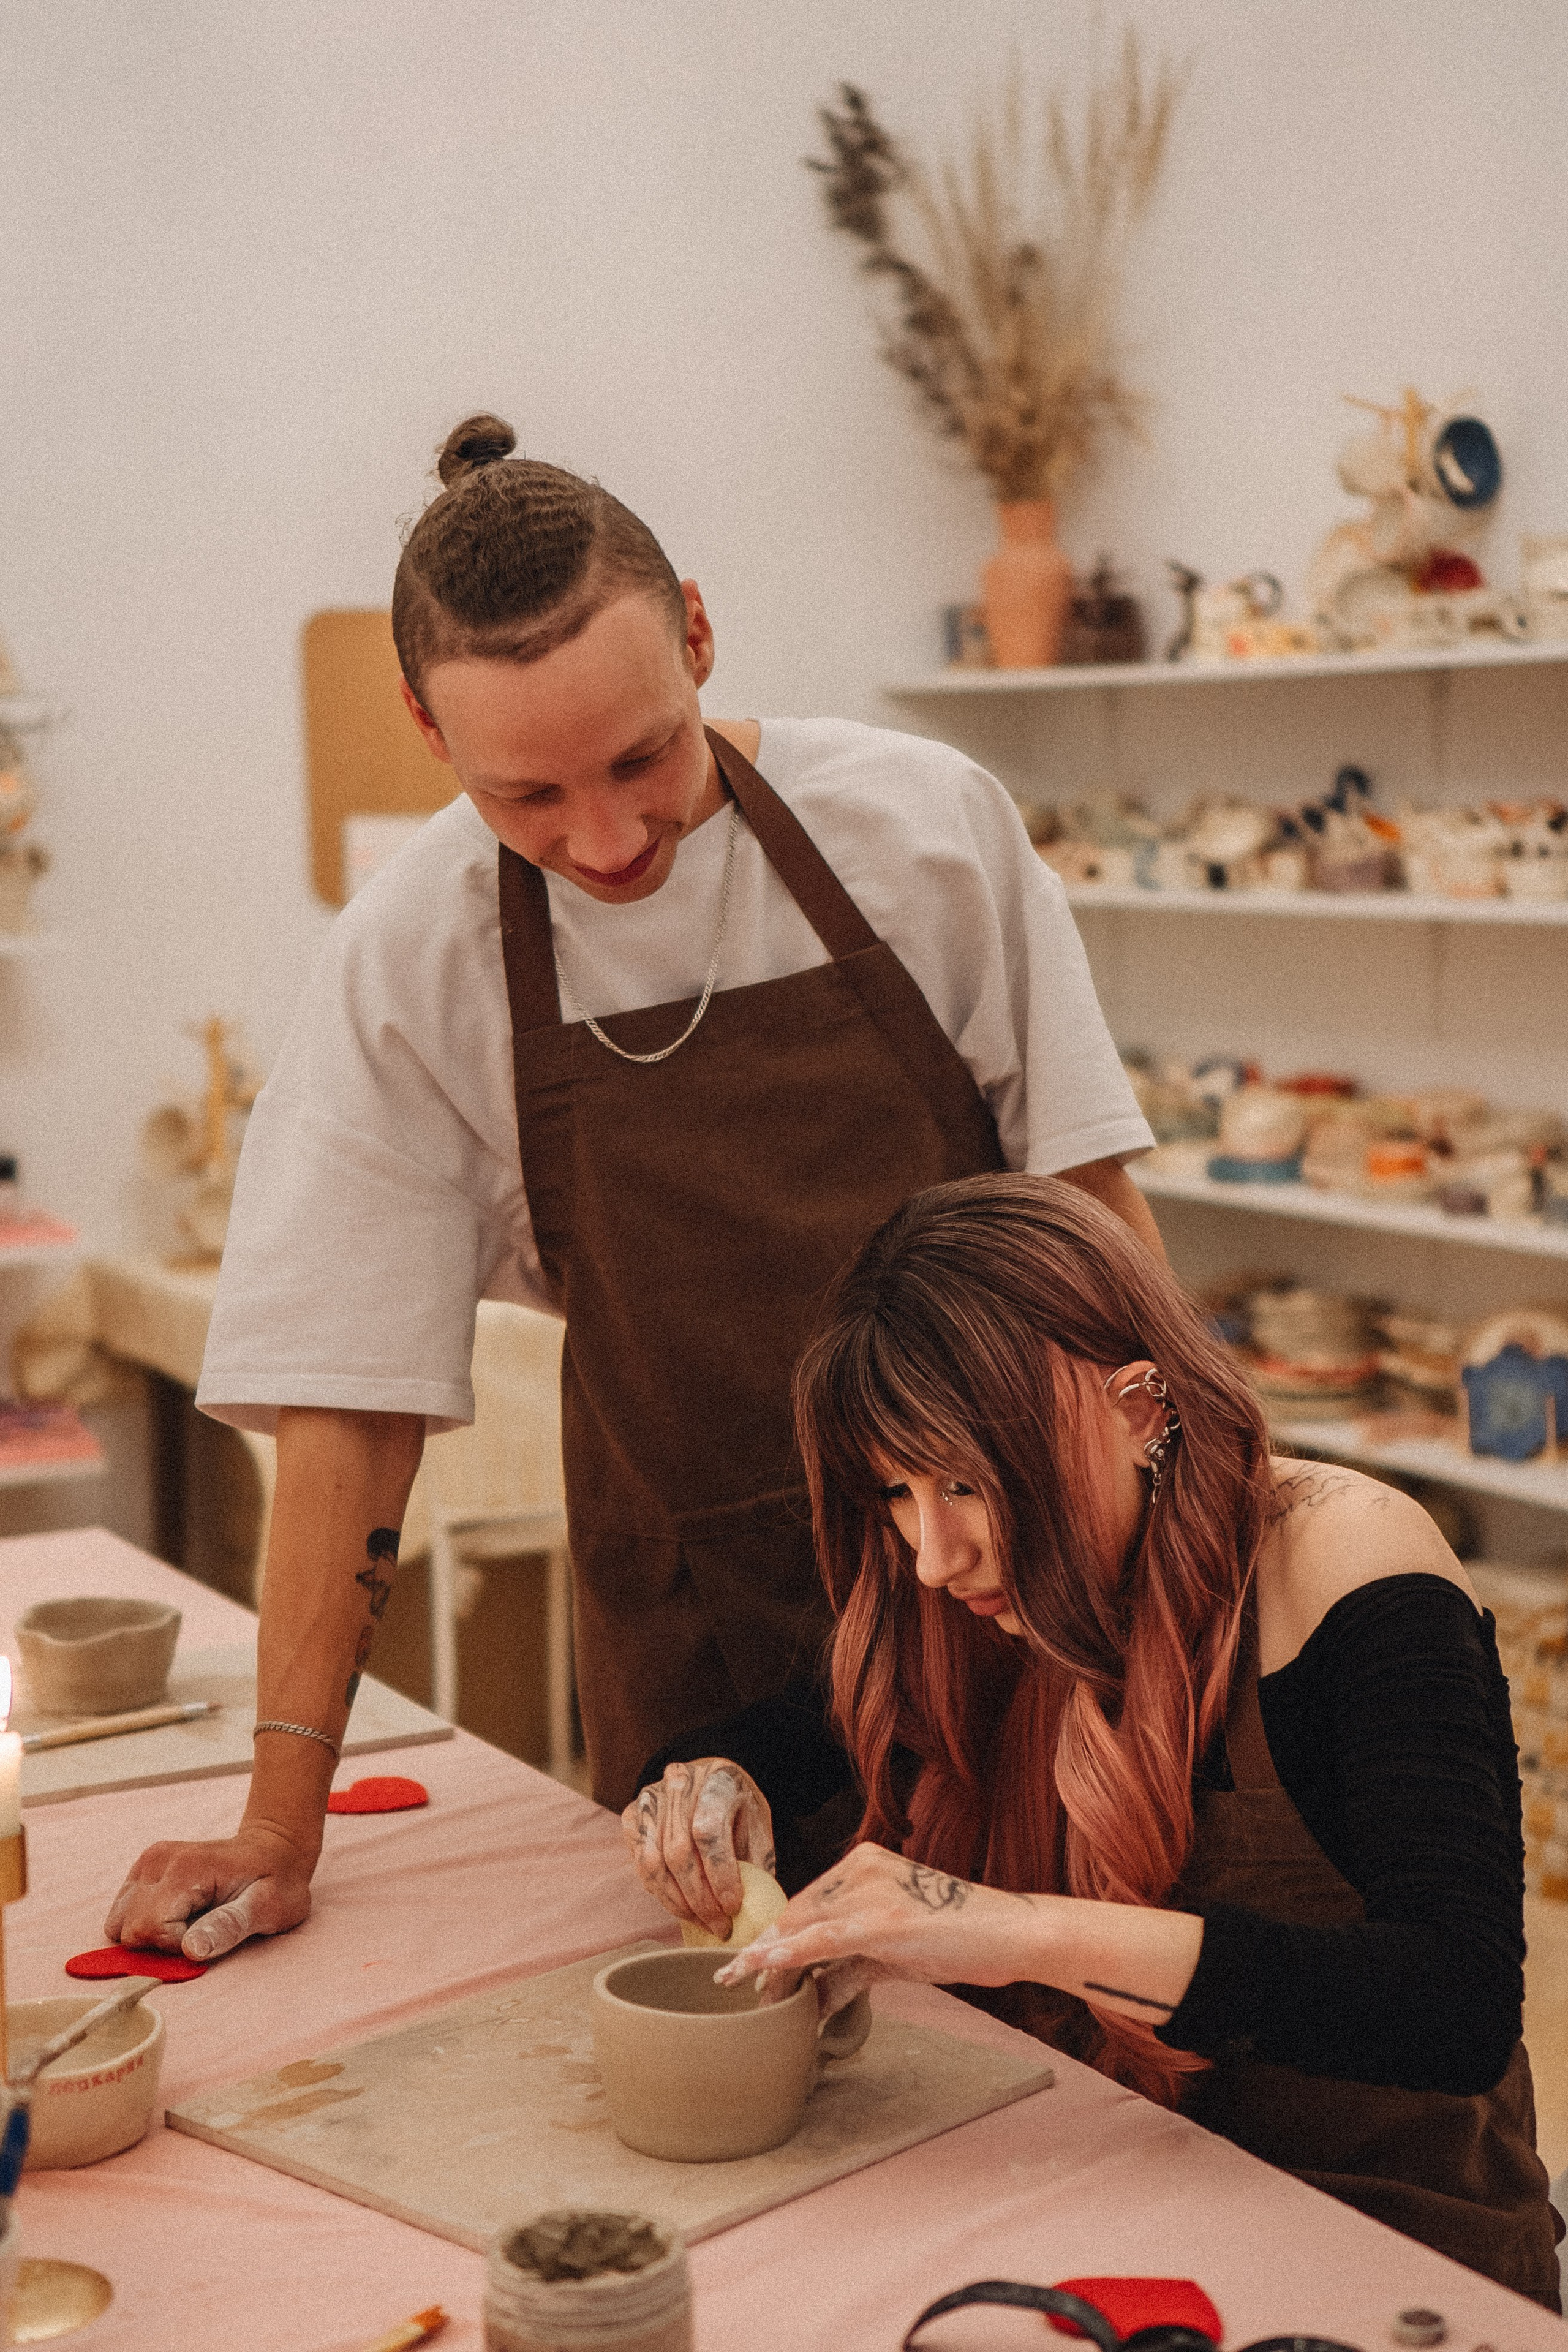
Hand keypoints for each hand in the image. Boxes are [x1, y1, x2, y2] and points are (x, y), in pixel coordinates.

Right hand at [104, 1826, 315, 1960]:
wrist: (273, 1850)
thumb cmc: (275, 1883)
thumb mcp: (268, 1907)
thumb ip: (229, 1926)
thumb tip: (191, 1949)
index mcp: (186, 1869)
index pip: (150, 1928)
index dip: (176, 1946)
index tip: (208, 1934)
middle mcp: (158, 1860)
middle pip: (130, 1928)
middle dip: (161, 1942)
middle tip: (201, 1928)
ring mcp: (148, 1862)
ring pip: (120, 1923)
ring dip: (150, 1934)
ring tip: (188, 1922)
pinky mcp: (143, 1869)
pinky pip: (122, 1912)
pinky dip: (144, 1923)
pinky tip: (176, 1916)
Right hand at [621, 1758, 775, 1935]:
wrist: (709, 1778)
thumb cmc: (737, 1806)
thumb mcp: (758, 1824)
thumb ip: (756, 1861)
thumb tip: (754, 1911)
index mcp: (717, 1780)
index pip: (709, 1831)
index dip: (719, 1875)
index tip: (732, 1907)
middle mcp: (678, 1783)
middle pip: (678, 1852)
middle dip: (699, 1899)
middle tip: (720, 1926)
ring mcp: (650, 1799)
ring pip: (653, 1863)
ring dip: (677, 1903)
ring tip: (701, 1922)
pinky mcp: (632, 1816)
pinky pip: (640, 1864)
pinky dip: (660, 1892)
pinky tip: (681, 1905)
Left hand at [714, 1841, 1039, 2008]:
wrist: (1008, 1933)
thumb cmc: (958, 1938)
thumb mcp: (896, 1949)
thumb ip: (853, 1964)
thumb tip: (815, 1993)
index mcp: (865, 1864)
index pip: (807, 1905)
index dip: (775, 1937)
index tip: (747, 1963)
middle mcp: (863, 1869)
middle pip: (800, 1915)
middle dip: (765, 1952)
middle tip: (733, 1981)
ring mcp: (873, 1892)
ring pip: (806, 1928)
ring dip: (771, 1961)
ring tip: (745, 1988)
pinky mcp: (883, 1920)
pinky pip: (826, 1939)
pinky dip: (792, 1954)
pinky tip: (766, 1968)